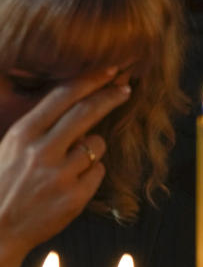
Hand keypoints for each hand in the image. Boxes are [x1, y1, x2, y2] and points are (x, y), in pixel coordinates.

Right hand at [0, 67, 130, 261]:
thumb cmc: (6, 184)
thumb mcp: (11, 148)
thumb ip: (42, 128)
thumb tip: (80, 105)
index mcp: (23, 134)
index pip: (62, 97)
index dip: (90, 80)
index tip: (111, 70)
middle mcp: (41, 151)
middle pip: (87, 112)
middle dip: (110, 96)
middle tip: (126, 88)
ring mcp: (60, 174)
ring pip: (97, 145)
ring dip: (92, 149)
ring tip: (68, 167)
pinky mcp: (75, 196)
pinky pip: (98, 171)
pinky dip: (90, 175)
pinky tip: (69, 186)